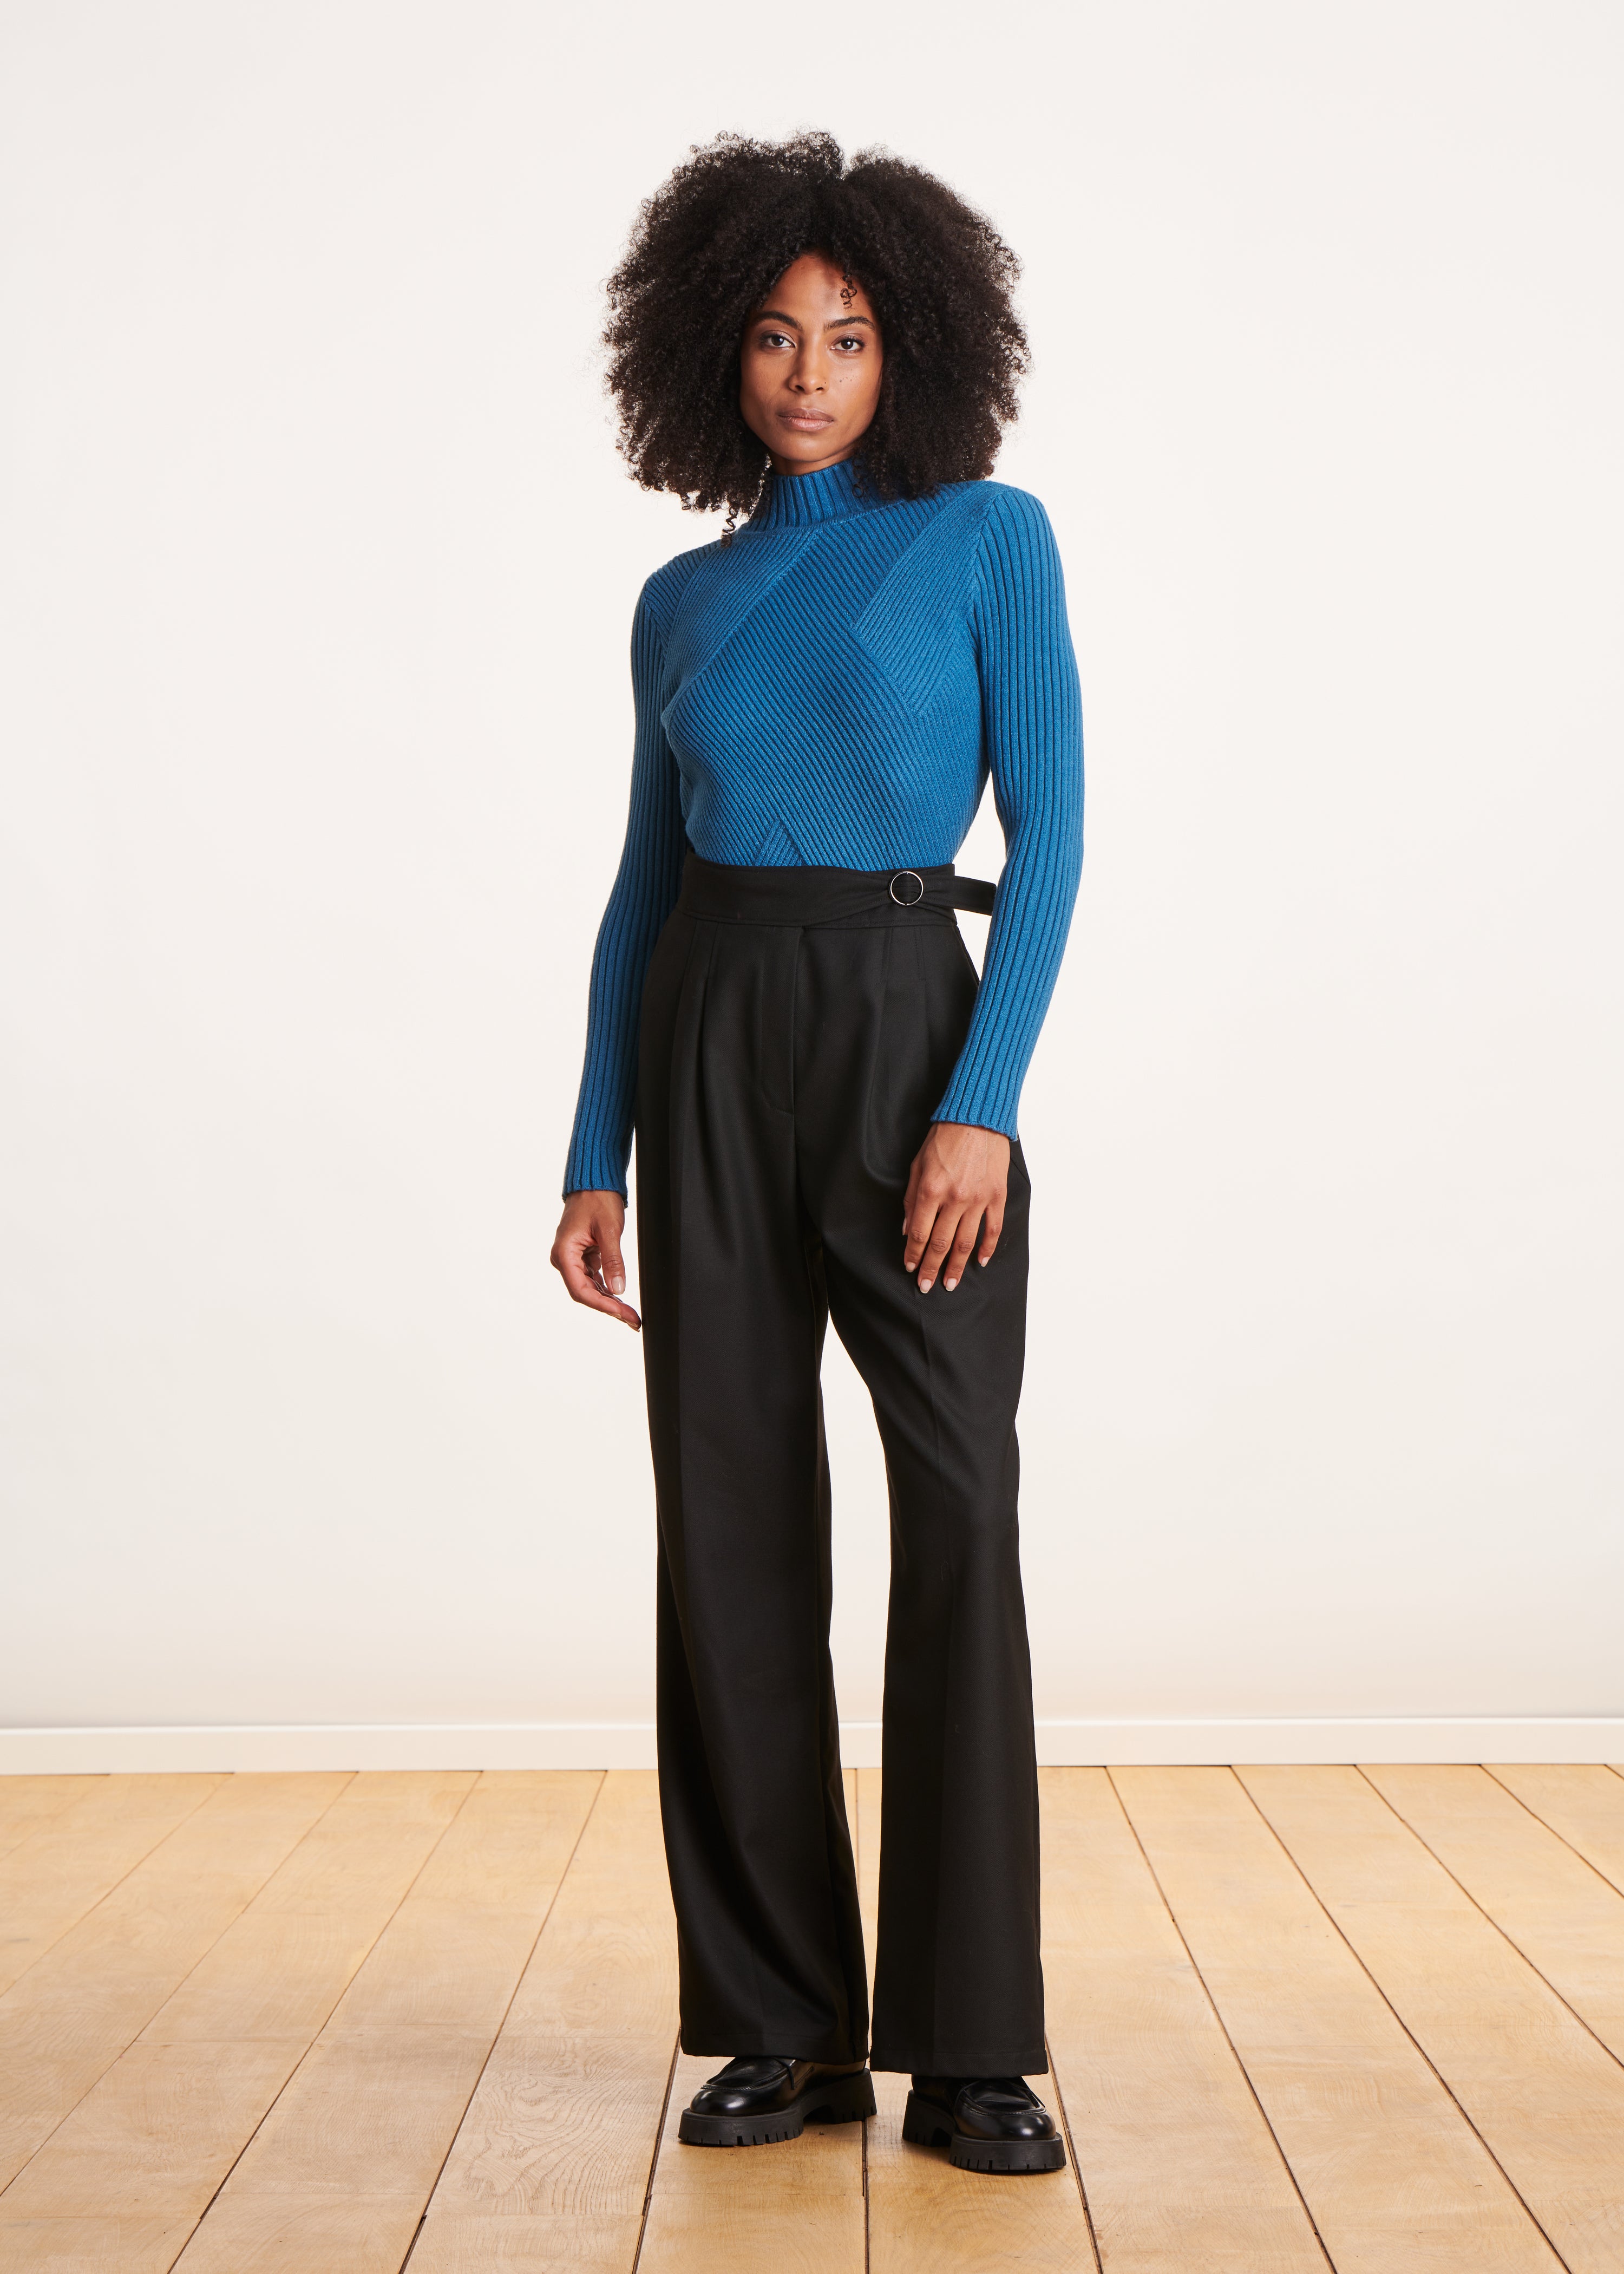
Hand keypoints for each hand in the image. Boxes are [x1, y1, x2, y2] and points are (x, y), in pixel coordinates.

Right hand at [550, 1189, 640, 1329]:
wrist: (594, 1183)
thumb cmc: (597, 1200)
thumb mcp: (609, 1230)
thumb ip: (613, 1261)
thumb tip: (618, 1289)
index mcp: (564, 1253)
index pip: (581, 1290)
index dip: (602, 1306)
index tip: (622, 1313)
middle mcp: (564, 1258)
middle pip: (585, 1292)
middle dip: (609, 1307)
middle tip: (632, 1319)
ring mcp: (572, 1258)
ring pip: (590, 1287)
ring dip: (609, 1300)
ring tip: (630, 1313)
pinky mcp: (582, 1255)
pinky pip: (593, 1277)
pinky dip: (607, 1288)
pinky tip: (621, 1297)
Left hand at [902, 1122, 1009, 1293]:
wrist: (978, 1118)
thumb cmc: (944, 1139)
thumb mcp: (917, 1165)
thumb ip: (911, 1199)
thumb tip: (908, 1230)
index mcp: (931, 1190)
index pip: (920, 1233)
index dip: (913, 1254)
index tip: (910, 1268)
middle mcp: (954, 1198)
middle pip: (941, 1243)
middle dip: (932, 1268)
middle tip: (926, 1286)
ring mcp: (978, 1199)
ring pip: (966, 1242)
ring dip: (957, 1266)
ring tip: (951, 1284)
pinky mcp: (997, 1195)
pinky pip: (993, 1228)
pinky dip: (987, 1248)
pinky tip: (981, 1262)